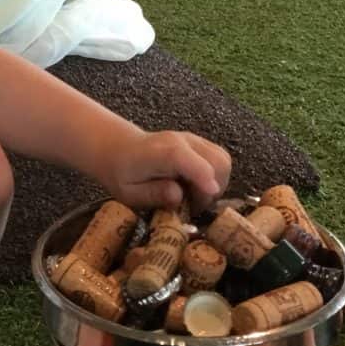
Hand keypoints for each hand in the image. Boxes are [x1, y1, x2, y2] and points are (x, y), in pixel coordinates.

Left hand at [104, 130, 230, 212]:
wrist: (121, 149)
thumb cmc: (123, 174)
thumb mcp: (129, 192)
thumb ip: (153, 194)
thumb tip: (178, 197)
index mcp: (160, 153)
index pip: (189, 160)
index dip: (203, 178)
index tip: (208, 197)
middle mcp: (182, 141)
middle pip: (217, 161)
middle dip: (212, 190)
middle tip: (192, 205)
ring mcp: (194, 140)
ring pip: (224, 161)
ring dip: (217, 184)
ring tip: (194, 196)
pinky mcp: (201, 143)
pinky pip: (220, 159)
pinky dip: (216, 178)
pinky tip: (196, 187)